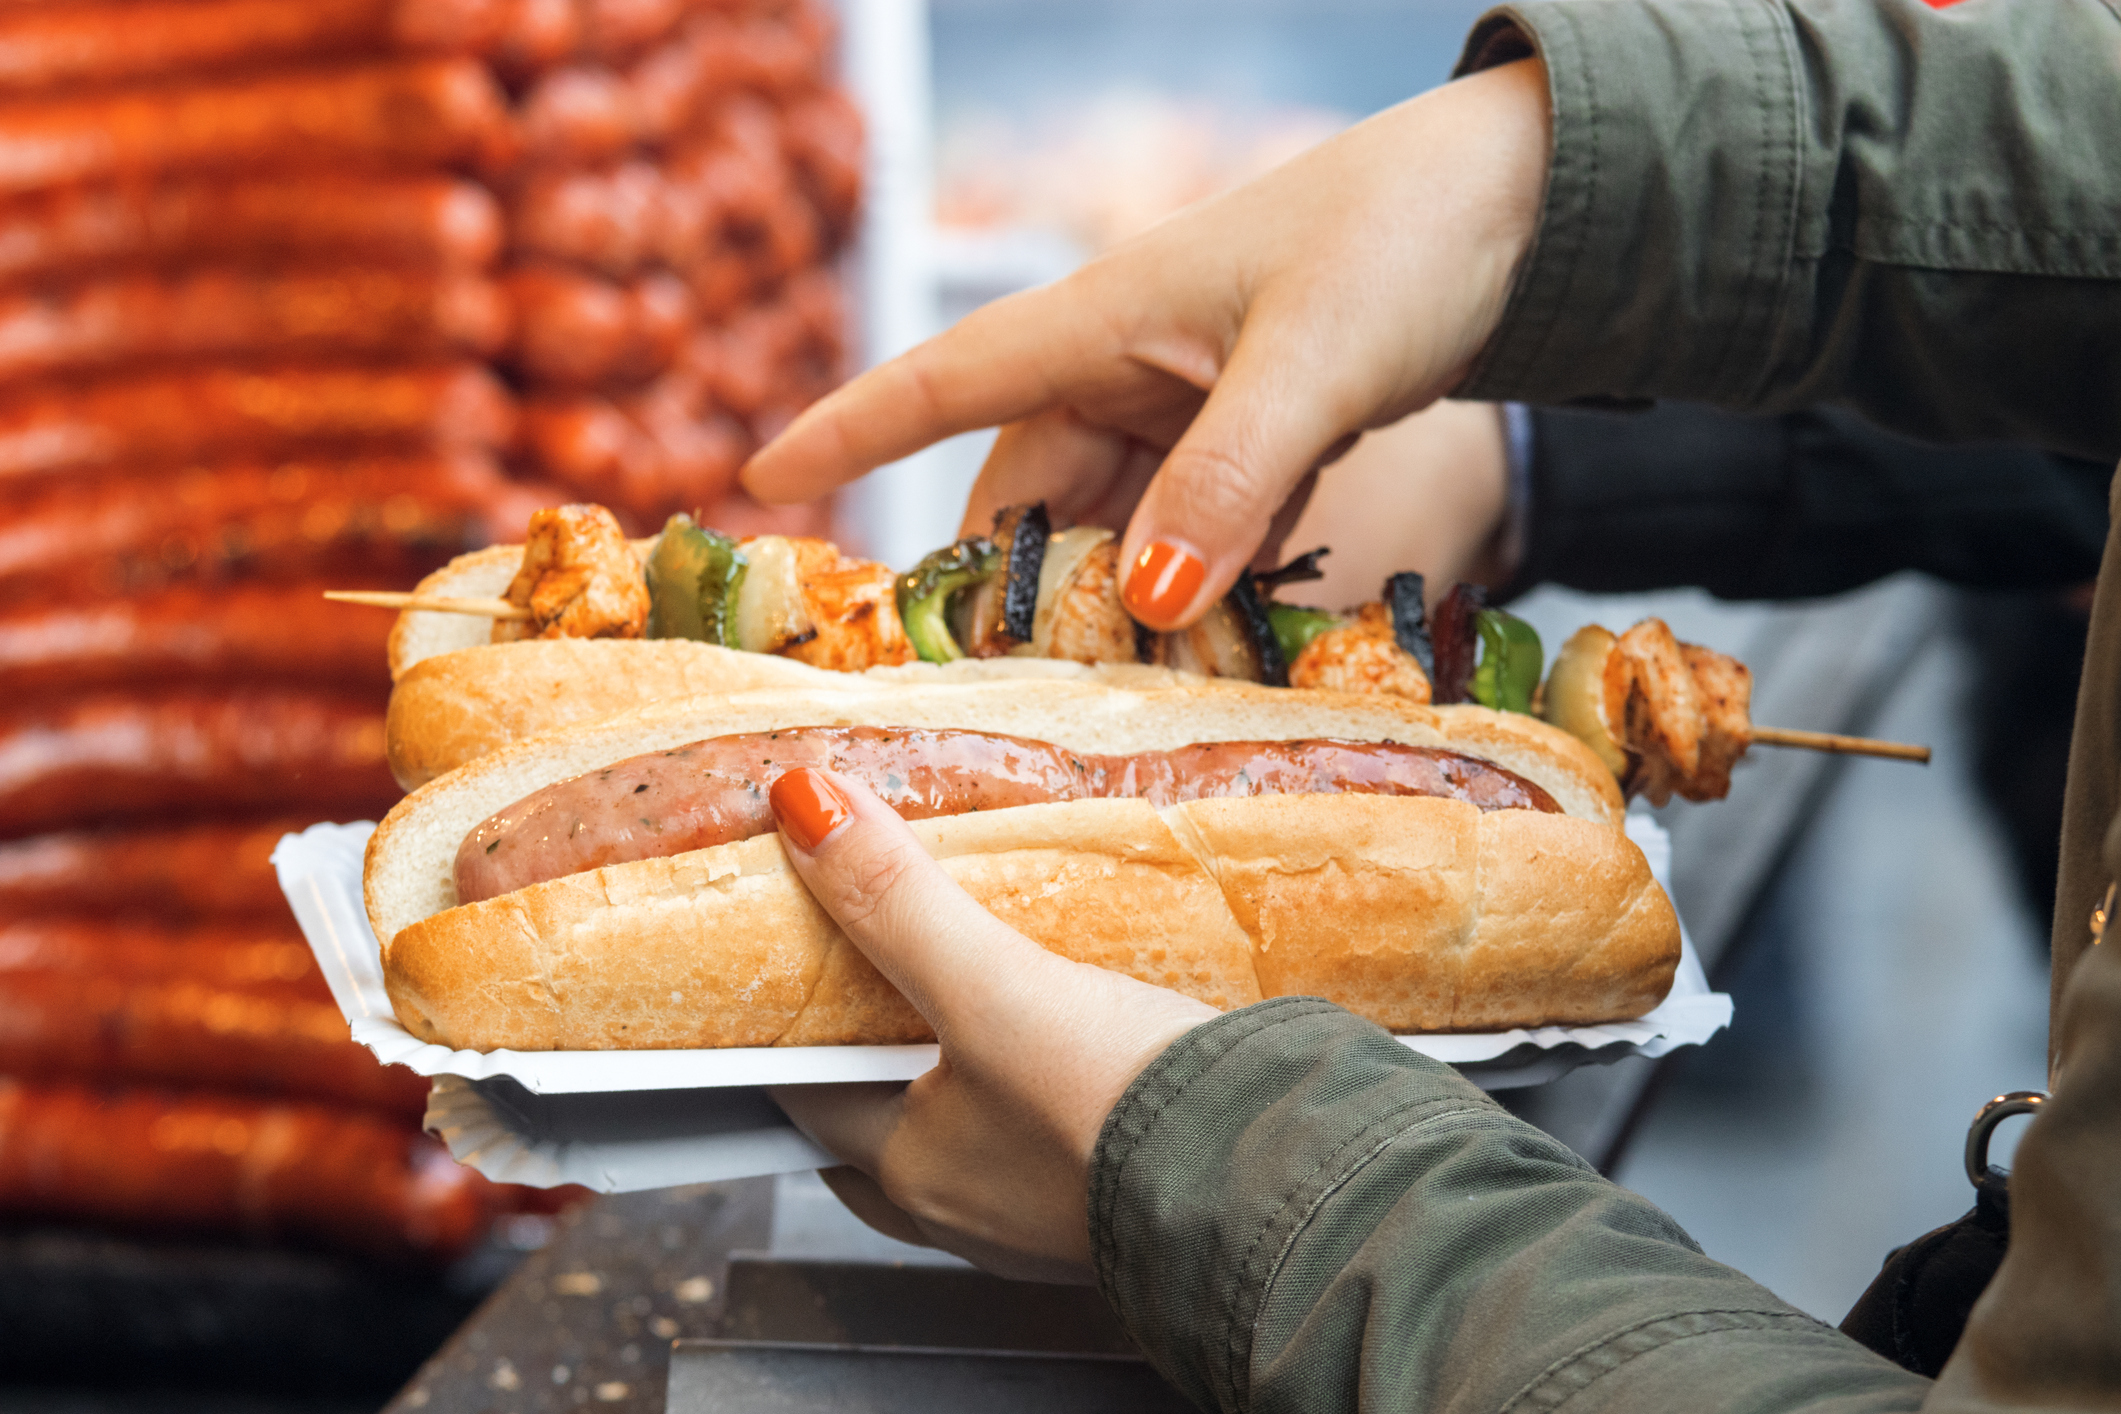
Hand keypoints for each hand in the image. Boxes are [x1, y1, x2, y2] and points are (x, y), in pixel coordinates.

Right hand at [740, 60, 1550, 628]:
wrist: (1523, 202)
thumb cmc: (1406, 237)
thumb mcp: (1312, 360)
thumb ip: (1228, 478)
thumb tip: (1148, 604)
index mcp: (1104, 317)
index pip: (943, 378)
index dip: (848, 432)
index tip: (759, 486)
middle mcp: (1127, 364)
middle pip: (1026, 491)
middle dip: (1008, 587)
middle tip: (992, 698)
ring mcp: (1187, 405)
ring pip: (1109, 523)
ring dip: (1109, 605)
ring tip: (1103, 703)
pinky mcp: (1248, 438)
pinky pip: (1186, 528)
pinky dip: (1185, 588)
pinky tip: (1199, 653)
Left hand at [762, 767, 1217, 1282]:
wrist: (1275, 1184)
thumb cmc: (1125, 1113)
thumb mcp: (996, 988)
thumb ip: (899, 900)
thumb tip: (806, 806)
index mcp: (912, 1174)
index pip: (808, 1098)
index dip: (790, 1034)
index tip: (788, 980)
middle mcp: (971, 1214)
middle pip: (882, 1135)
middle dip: (871, 1071)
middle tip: (871, 999)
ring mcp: (1049, 1219)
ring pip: (970, 1145)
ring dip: (963, 1086)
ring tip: (980, 1009)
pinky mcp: (1126, 1201)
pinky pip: (1054, 1147)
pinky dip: (1046, 1097)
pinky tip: (1082, 1052)